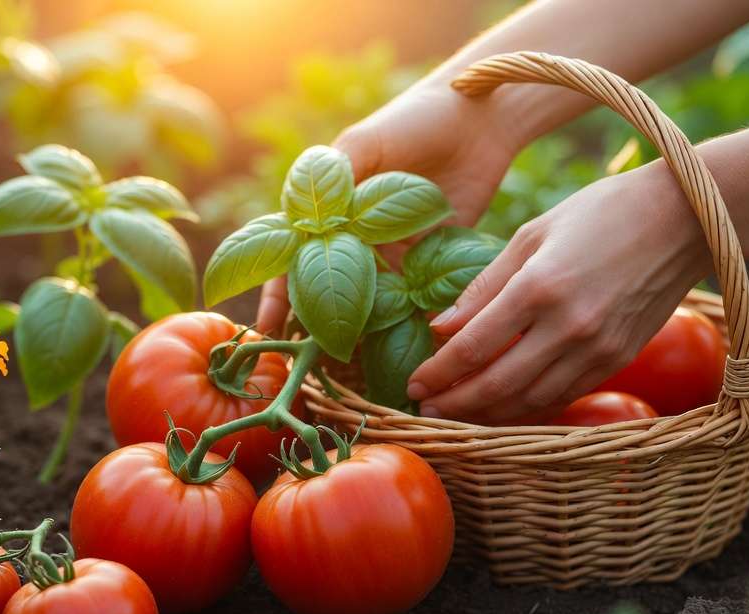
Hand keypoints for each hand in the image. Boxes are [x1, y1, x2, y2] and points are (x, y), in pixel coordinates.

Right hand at [255, 75, 525, 335]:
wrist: (481, 117)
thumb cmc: (413, 120)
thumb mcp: (364, 143)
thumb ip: (334, 180)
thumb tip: (307, 224)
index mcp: (331, 209)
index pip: (294, 257)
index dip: (278, 293)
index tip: (268, 327)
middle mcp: (357, 236)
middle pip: (327, 286)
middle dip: (314, 321)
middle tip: (305, 357)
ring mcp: (393, 252)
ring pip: (369, 299)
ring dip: (359, 328)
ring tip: (347, 361)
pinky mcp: (433, 260)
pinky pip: (416, 297)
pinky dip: (408, 319)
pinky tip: (401, 345)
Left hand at [407, 161, 711, 423]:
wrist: (686, 218)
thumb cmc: (601, 213)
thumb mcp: (532, 234)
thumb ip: (484, 286)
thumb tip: (440, 328)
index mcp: (538, 287)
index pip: (473, 347)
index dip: (438, 372)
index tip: (414, 384)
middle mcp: (568, 325)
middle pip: (497, 384)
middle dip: (455, 403)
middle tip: (425, 409)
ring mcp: (597, 348)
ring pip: (530, 400)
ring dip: (488, 414)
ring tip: (457, 414)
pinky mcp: (618, 358)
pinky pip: (563, 395)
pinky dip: (528, 408)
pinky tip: (503, 408)